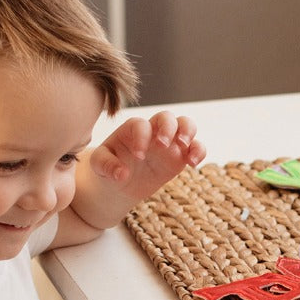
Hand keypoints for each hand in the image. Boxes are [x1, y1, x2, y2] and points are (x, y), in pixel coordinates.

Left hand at [87, 111, 205, 202]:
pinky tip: (193, 163)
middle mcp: (153, 131)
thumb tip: (121, 174)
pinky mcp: (181, 156)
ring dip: (189, 133)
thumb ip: (106, 165)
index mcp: (133, 129)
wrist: (122, 183)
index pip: (141, 125)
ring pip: (186, 125)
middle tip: (162, 145)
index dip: (141, 137)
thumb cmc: (109, 167)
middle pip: (167, 117)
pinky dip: (199, 151)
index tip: (139, 156)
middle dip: (168, 128)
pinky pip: (196, 147)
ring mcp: (170, 142)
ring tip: (184, 148)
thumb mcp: (99, 165)